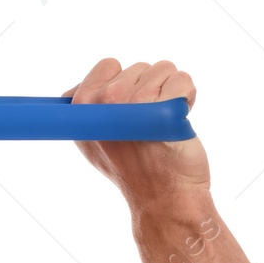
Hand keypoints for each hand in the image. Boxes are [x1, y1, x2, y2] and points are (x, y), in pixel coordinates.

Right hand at [64, 58, 208, 209]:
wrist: (162, 197)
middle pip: (139, 67)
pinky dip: (186, 97)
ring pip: (163, 70)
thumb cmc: (130, 168)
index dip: (124, 82)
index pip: (108, 65)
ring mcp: (135, 103)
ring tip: (162, 122)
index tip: (127, 107)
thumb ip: (85, 111)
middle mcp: (105, 101)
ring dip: (170, 92)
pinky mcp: (165, 108)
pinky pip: (182, 80)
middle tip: (147, 122)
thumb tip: (76, 90)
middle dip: (150, 88)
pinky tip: (177, 119)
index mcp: (82, 106)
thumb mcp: (91, 142)